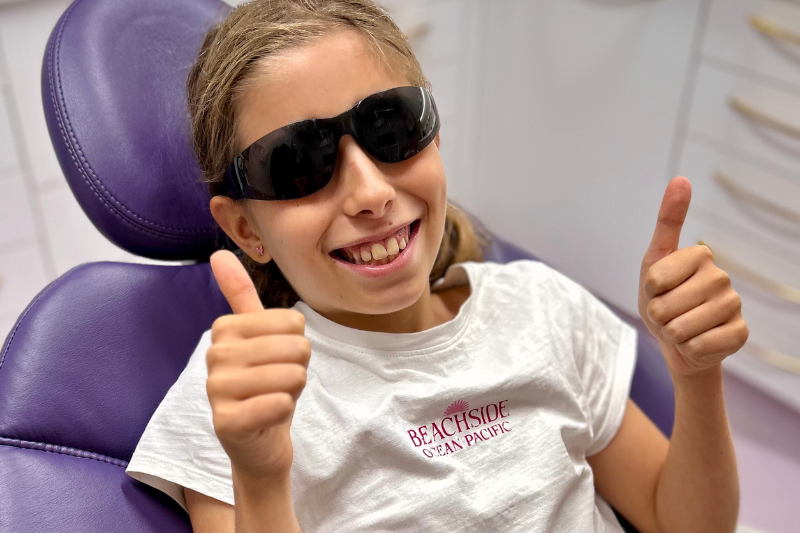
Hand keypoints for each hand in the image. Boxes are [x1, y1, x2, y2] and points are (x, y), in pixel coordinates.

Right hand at [206, 250, 310, 479]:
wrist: (257, 440)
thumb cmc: (264, 383)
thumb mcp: (257, 336)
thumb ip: (239, 295)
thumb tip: (218, 254)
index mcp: (225, 329)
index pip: (294, 322)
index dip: (297, 344)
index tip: (275, 360)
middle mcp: (215, 355)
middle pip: (296, 347)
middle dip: (298, 369)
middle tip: (277, 383)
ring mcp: (217, 390)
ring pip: (292, 375)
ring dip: (293, 391)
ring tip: (273, 398)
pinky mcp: (227, 422)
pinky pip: (281, 404)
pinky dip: (285, 411)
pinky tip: (268, 417)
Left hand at [638, 177, 748, 377]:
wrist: (678, 341)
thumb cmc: (662, 299)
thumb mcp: (654, 260)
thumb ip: (667, 222)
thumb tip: (681, 178)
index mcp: (700, 255)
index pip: (653, 279)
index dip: (647, 292)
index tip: (657, 290)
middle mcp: (722, 277)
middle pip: (664, 307)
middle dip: (658, 316)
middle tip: (669, 313)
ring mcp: (734, 306)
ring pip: (680, 329)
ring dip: (672, 334)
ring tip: (681, 327)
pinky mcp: (740, 334)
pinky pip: (697, 347)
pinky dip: (688, 349)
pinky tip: (697, 342)